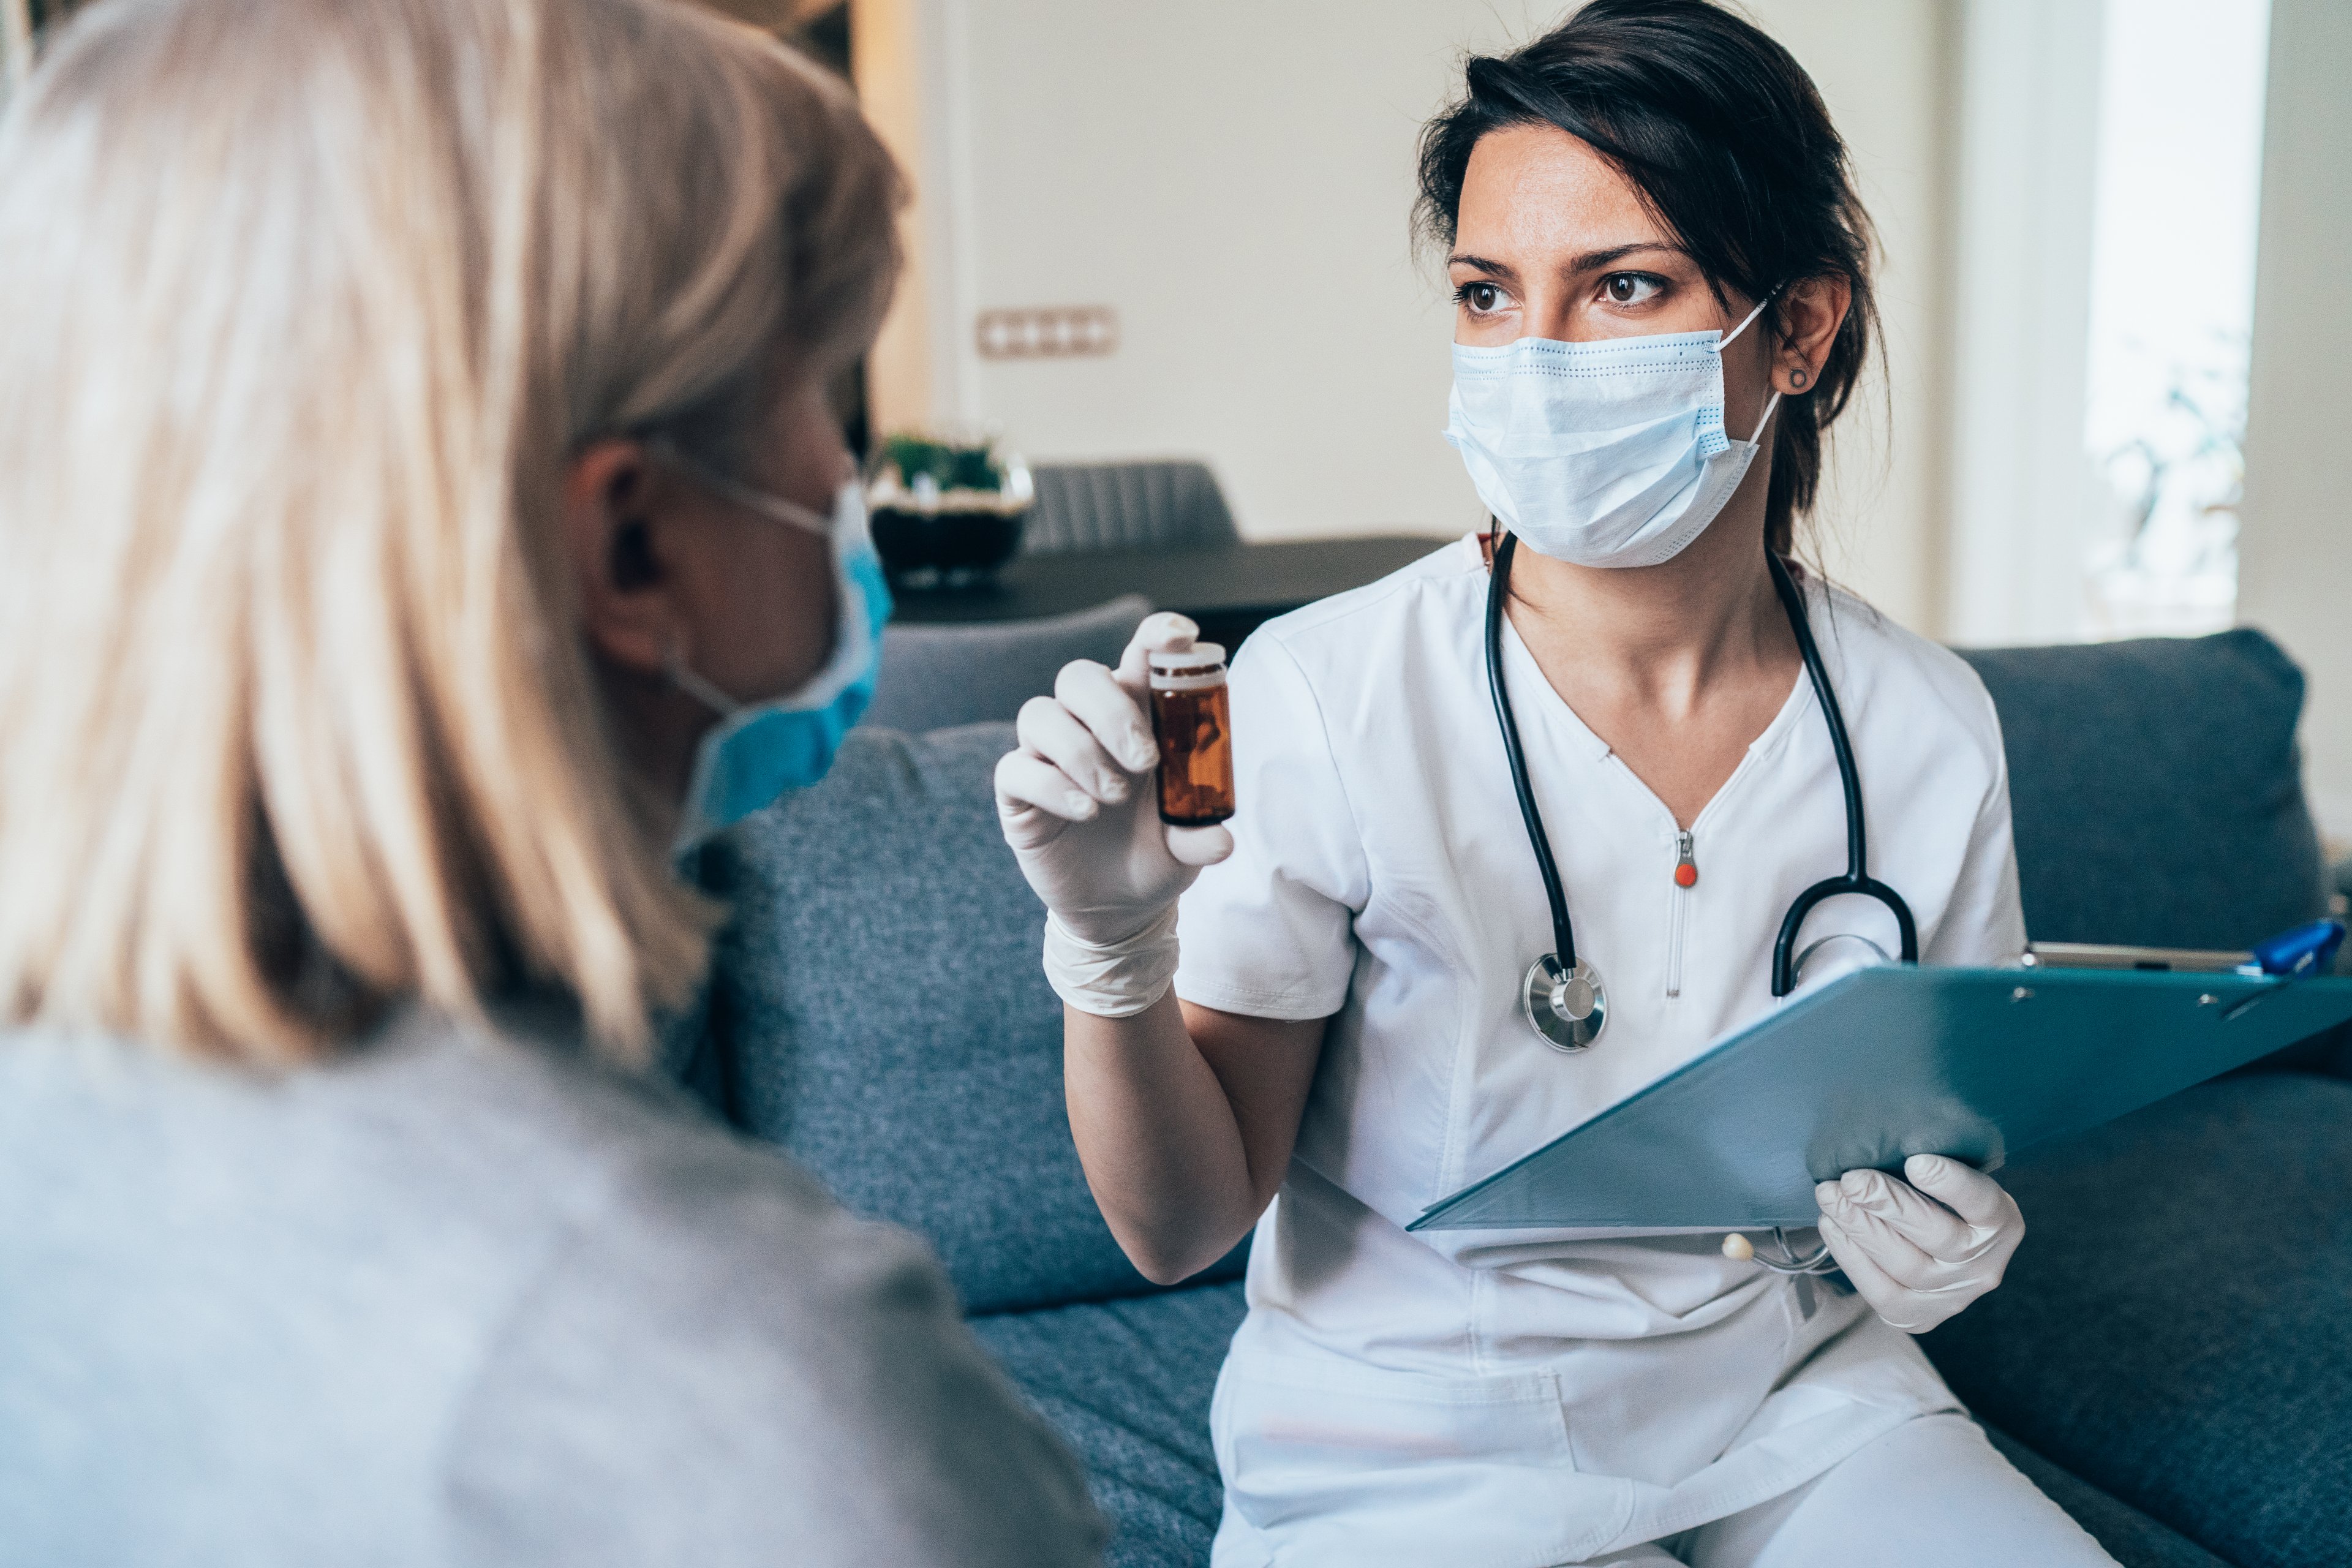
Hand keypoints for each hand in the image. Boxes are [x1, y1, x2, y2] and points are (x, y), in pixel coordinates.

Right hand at [995, 612, 1232, 943]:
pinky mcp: (1018, 791)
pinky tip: (1085, 812)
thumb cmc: (1155, 853)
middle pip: (1078, 676)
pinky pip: (1016, 767)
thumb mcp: (1186, 846)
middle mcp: (1087, 725)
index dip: (1155, 638)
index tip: (1180, 637)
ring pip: (1040, 714)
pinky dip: (1052, 786)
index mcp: (1136, 717)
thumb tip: (1221, 839)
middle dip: (1112, 711)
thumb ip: (1200, 835)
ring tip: (1113, 797)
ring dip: (1081, 752)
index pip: (1138, 658)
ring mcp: (1047, 755)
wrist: (1118, 906)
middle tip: (1146, 761)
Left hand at [1813, 1155, 2023, 1333]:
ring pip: (1905, 1264)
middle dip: (1887, 1204)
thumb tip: (1876, 1138)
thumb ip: (1926, 1164)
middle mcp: (1984, 1264)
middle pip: (1936, 1235)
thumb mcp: (1947, 1178)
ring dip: (1860, 1226)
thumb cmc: (1936, 1201)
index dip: (1951, 1183)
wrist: (1937, 1257)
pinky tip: (1832, 1225)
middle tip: (1851, 1179)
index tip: (1915, 1161)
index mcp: (2001, 1223)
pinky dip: (1851, 1255)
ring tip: (1830, 1196)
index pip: (1982, 1202)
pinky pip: (1880, 1290)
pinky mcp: (1918, 1317)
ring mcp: (1952, 1296)